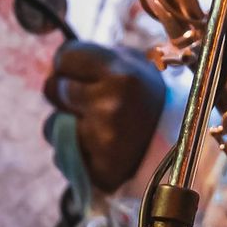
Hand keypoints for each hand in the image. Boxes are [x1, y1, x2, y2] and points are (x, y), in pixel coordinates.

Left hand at [43, 40, 166, 192]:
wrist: (175, 141)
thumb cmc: (146, 96)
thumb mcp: (131, 64)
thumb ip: (94, 59)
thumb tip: (55, 64)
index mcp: (121, 73)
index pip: (65, 57)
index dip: (68, 64)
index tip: (78, 71)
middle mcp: (110, 104)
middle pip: (53, 88)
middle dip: (63, 91)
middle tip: (85, 97)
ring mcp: (103, 140)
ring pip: (51, 125)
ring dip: (64, 124)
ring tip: (91, 124)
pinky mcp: (99, 170)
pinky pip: (61, 156)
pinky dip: (73, 151)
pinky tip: (95, 146)